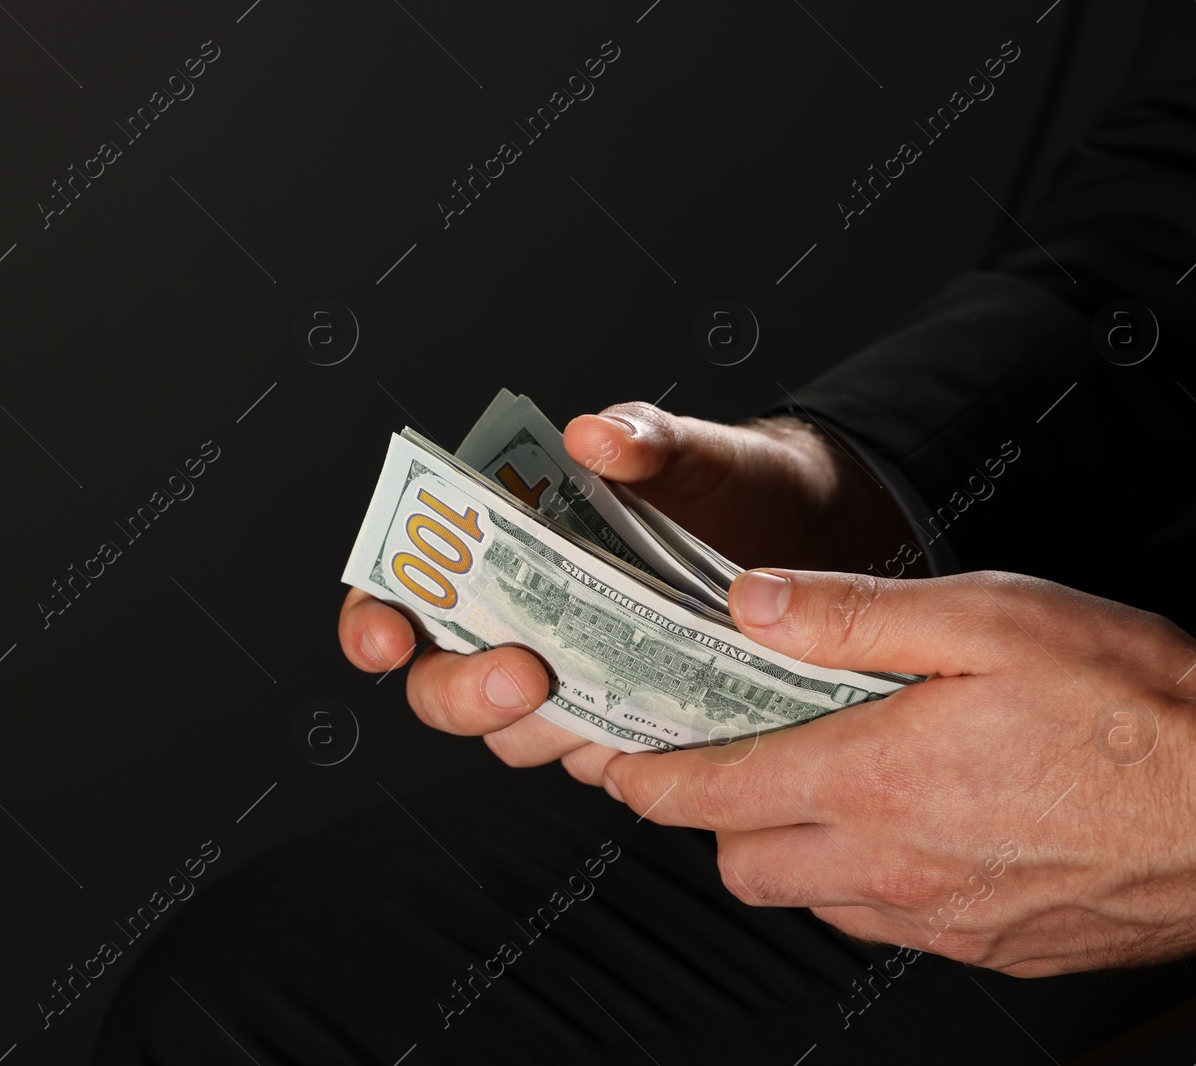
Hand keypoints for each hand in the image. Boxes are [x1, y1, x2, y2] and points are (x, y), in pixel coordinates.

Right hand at [338, 403, 912, 780]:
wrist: (820, 537)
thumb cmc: (736, 484)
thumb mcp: (695, 451)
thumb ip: (643, 439)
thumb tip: (594, 433)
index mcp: (508, 546)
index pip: (405, 591)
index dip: (375, 622)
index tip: (389, 637)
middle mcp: (526, 621)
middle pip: (442, 684)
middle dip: (465, 691)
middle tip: (526, 673)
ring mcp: (577, 680)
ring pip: (518, 738)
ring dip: (545, 730)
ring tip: (604, 697)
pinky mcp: (633, 725)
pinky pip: (601, 763)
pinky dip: (620, 756)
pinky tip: (657, 731)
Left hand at [601, 567, 1195, 975]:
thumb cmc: (1144, 706)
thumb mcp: (990, 617)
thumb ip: (853, 614)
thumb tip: (753, 605)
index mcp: (878, 780)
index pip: (712, 795)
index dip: (648, 777)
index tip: (619, 759)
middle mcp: (897, 866)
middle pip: (742, 861)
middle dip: (714, 811)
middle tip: (734, 754)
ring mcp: (942, 920)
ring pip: (809, 901)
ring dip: (788, 847)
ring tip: (821, 782)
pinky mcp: (990, 946)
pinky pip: (883, 924)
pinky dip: (861, 880)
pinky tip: (903, 824)